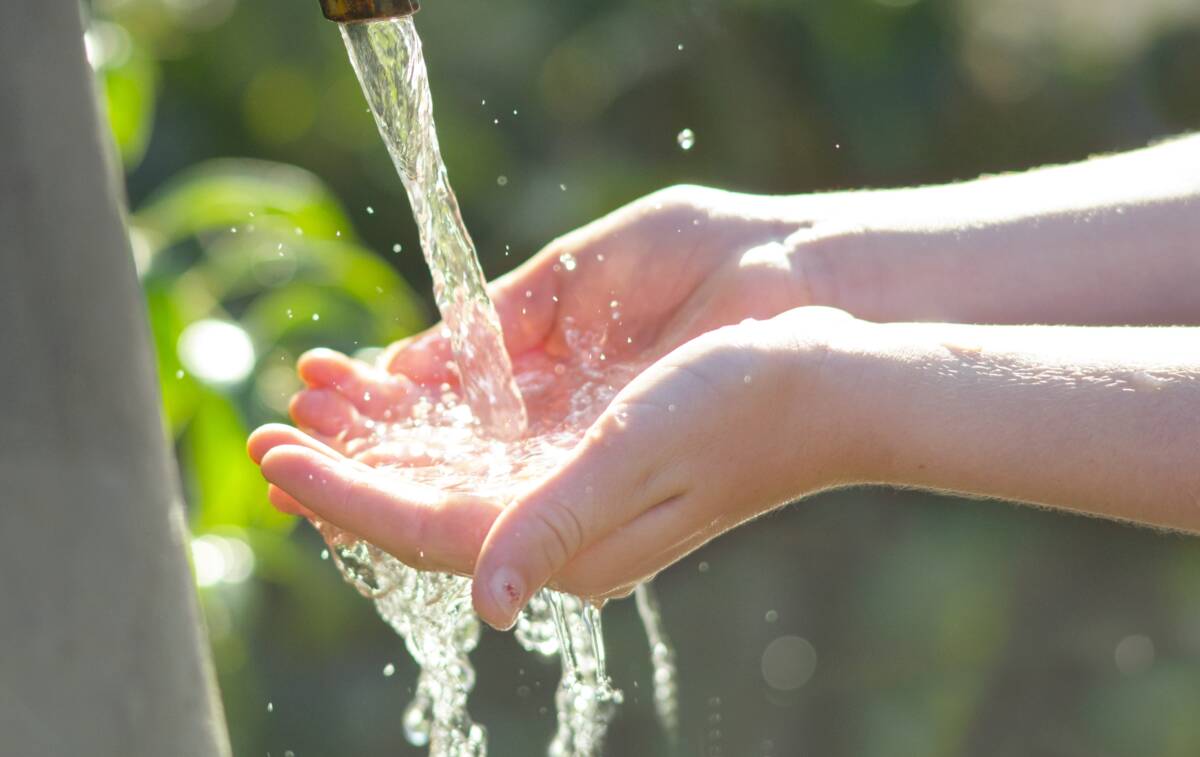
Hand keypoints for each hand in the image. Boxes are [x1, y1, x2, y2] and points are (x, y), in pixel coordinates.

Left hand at [249, 186, 857, 627]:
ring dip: (381, 445)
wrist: (824, 387)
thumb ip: (557, 521)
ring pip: (449, 483)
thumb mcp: (641, 453)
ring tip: (322, 398)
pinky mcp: (589, 469)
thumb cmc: (744, 405)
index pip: (423, 529)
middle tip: (272, 426)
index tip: (275, 454)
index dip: (342, 494)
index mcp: (568, 542)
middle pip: (423, 511)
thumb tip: (483, 599)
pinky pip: (488, 461)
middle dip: (343, 470)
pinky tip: (406, 404)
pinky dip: (434, 433)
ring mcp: (575, 502)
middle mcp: (562, 534)